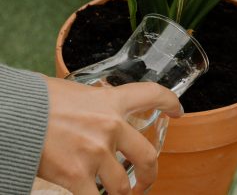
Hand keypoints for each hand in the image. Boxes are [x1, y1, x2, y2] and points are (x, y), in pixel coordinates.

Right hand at [38, 77, 182, 194]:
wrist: (17, 112)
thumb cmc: (43, 99)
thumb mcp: (78, 92)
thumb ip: (97, 102)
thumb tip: (101, 106)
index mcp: (112, 101)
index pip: (151, 94)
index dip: (170, 102)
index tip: (177, 110)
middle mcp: (110, 127)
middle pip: (147, 156)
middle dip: (150, 174)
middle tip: (146, 180)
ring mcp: (96, 153)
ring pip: (123, 186)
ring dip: (123, 194)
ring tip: (117, 193)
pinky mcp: (77, 176)